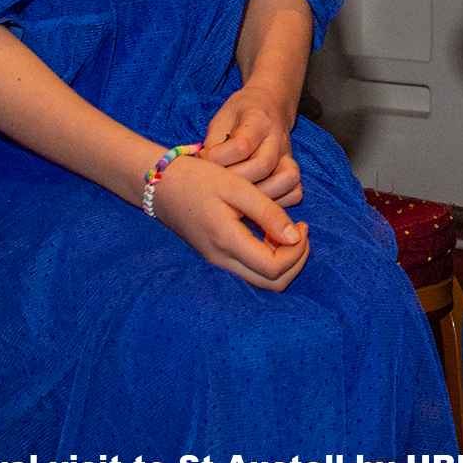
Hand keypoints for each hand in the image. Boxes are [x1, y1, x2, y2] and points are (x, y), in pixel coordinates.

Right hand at [151, 154, 310, 290]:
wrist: (160, 183)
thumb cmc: (198, 179)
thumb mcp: (238, 187)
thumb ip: (268, 213)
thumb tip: (296, 237)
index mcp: (227, 242)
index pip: (275, 268)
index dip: (298, 251)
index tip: (302, 225)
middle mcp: (222, 260)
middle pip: (272, 283)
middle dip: (295, 260)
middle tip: (300, 231)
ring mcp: (217, 261)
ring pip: (261, 280)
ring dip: (283, 260)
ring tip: (286, 230)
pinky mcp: (215, 256)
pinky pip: (250, 269)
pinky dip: (268, 257)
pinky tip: (269, 231)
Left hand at [202, 83, 299, 205]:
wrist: (270, 105)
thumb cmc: (240, 115)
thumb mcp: (221, 119)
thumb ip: (214, 142)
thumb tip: (205, 167)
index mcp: (258, 120)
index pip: (241, 145)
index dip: (219, 157)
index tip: (204, 157)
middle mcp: (278, 138)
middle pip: (263, 165)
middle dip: (236, 179)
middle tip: (219, 182)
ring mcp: (288, 155)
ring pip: (287, 179)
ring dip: (260, 193)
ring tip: (239, 195)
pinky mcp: (292, 169)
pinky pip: (295, 191)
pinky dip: (279, 201)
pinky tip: (257, 199)